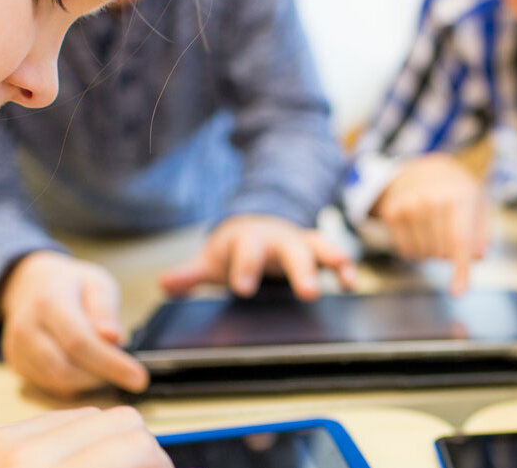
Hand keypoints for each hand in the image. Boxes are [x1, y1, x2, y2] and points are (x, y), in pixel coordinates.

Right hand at [0, 252, 147, 398]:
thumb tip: (112, 339)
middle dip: (102, 376)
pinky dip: (75, 384)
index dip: (111, 364)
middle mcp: (26, 328)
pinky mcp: (17, 365)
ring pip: (58, 382)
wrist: (32, 285)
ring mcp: (17, 350)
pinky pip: (50, 386)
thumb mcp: (97, 284)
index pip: (79, 342)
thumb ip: (105, 310)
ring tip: (106, 364)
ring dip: (90, 382)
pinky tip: (88, 368)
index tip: (140, 378)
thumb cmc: (73, 285)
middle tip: (126, 369)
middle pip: (65, 369)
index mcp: (48, 302)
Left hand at [0, 407, 171, 467]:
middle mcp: (24, 451)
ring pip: (92, 415)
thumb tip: (153, 467)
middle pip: (120, 420)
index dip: (159, 462)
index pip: (134, 444)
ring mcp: (4, 439)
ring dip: (109, 442)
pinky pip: (55, 421)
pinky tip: (75, 467)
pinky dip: (77, 441)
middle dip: (140, 449)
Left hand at [158, 215, 354, 299]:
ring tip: (344, 277)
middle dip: (300, 271)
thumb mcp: (212, 259)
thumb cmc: (234, 249)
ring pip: (319, 246)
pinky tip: (351, 283)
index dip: (246, 269)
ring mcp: (299, 242)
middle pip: (290, 250)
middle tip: (308, 293)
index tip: (244, 289)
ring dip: (333, 261)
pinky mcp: (317, 251)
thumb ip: (191, 274)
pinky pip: (334, 256)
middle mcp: (277, 238)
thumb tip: (164, 286)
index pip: (247, 252)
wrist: (257, 222)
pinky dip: (345, 268)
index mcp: (248, 240)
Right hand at [372, 153, 488, 294]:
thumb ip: (482, 232)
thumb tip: (477, 257)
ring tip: (434, 229)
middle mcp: (431, 200)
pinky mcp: (391, 213)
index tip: (457, 292)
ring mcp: (408, 206)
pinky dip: (415, 250)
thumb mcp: (478, 205)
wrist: (423, 170)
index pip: (459, 241)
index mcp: (459, 197)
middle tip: (448, 231)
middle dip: (448, 252)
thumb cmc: (456, 192)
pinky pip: (405, 251)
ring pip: (422, 255)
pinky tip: (419, 231)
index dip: (460, 269)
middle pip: (441, 253)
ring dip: (431, 252)